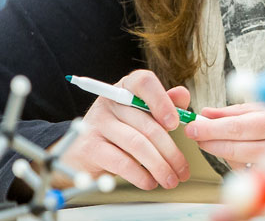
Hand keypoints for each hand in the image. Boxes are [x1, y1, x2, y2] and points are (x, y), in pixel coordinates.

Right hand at [57, 69, 191, 190]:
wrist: (81, 152)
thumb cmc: (118, 130)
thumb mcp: (142, 114)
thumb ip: (165, 104)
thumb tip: (182, 95)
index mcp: (126, 87)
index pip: (144, 83)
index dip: (163, 101)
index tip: (175, 123)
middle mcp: (110, 101)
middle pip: (147, 124)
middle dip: (171, 152)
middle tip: (182, 170)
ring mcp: (98, 123)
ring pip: (137, 145)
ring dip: (159, 166)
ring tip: (170, 180)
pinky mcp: (90, 147)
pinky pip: (121, 162)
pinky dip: (140, 175)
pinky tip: (149, 182)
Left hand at [186, 101, 264, 169]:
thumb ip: (249, 111)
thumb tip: (209, 111)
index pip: (249, 124)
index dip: (218, 127)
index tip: (196, 125)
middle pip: (247, 148)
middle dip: (217, 144)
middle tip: (198, 138)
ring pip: (253, 171)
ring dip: (232, 161)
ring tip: (223, 150)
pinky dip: (254, 180)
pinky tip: (255, 169)